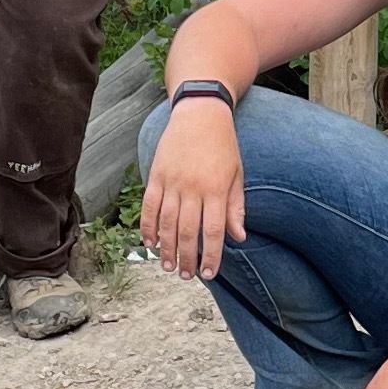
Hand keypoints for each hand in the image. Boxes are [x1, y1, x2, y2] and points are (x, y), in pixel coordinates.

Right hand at [141, 100, 249, 280]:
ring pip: (167, 223)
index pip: (214, 231)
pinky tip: (150, 243)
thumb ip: (236, 207)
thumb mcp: (236, 174)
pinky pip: (150, 206)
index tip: (210, 273)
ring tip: (169, 266)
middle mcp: (193, 188)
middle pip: (188, 231)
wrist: (200, 113)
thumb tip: (239, 237)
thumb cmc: (223, 145)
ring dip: (167, 248)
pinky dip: (148, 227)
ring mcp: (172, 181)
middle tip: (186, 275)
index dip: (211, 255)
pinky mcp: (156, 175)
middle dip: (187, 257)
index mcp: (216, 189)